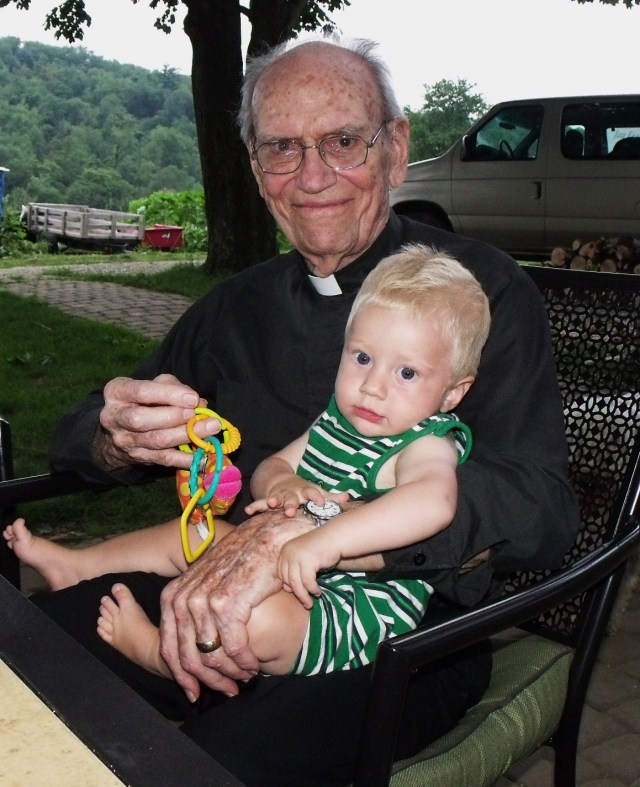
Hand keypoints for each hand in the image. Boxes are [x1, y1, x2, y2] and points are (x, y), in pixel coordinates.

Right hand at [93, 374, 220, 470]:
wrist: (120, 430)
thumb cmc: (142, 400)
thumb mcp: (152, 385)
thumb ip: (173, 387)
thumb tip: (198, 402)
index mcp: (117, 392)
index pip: (141, 392)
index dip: (169, 395)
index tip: (192, 398)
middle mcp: (115, 418)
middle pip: (142, 419)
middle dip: (174, 416)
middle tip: (197, 414)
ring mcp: (126, 441)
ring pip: (156, 440)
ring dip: (186, 435)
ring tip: (209, 429)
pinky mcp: (139, 457)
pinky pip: (164, 459)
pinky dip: (184, 458)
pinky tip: (202, 454)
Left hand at [158, 509, 312, 699]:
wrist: (269, 537)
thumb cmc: (243, 560)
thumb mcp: (210, 582)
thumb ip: (197, 607)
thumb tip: (193, 643)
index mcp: (174, 594)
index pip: (169, 645)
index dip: (181, 673)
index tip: (194, 692)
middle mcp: (184, 598)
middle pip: (186, 656)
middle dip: (206, 680)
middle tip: (225, 691)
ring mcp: (204, 601)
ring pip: (210, 655)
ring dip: (228, 673)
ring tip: (242, 679)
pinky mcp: (228, 604)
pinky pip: (232, 646)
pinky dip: (243, 661)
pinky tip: (253, 666)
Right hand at [245, 481, 328, 517]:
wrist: (282, 479)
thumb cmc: (303, 491)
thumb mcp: (317, 491)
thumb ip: (332, 497)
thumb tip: (348, 497)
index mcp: (306, 491)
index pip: (313, 493)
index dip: (317, 497)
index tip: (322, 503)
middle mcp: (292, 493)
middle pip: (292, 498)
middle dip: (291, 504)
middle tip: (290, 510)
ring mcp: (279, 495)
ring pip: (276, 499)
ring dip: (273, 502)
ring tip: (271, 505)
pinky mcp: (268, 499)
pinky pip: (260, 503)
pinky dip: (255, 506)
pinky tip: (248, 511)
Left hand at [278, 528, 342, 607]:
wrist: (335, 537)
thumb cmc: (320, 549)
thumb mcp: (303, 559)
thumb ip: (295, 571)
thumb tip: (287, 588)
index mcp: (285, 551)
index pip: (281, 573)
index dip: (288, 584)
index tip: (296, 591)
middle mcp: (288, 552)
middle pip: (287, 579)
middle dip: (296, 593)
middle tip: (305, 603)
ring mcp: (297, 556)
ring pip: (296, 583)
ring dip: (303, 596)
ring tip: (310, 603)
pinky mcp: (308, 561)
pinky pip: (307, 581)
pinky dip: (312, 589)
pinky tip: (318, 592)